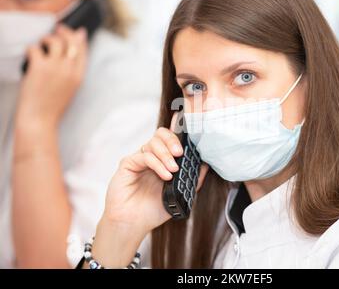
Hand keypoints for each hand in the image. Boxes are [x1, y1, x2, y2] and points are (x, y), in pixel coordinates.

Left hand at [15, 24, 87, 130]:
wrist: (39, 120)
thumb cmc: (52, 107)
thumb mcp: (70, 90)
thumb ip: (72, 72)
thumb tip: (70, 58)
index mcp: (78, 76)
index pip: (82, 49)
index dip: (78, 37)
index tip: (74, 31)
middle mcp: (69, 70)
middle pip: (70, 41)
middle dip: (63, 32)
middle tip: (56, 30)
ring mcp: (55, 68)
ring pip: (54, 41)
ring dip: (46, 39)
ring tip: (40, 45)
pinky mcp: (39, 68)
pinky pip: (35, 48)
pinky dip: (30, 49)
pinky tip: (28, 56)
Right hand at [101, 112, 208, 237]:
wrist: (132, 223)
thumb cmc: (153, 210)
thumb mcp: (179, 194)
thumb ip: (192, 178)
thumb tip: (206, 164)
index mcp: (162, 160)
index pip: (170, 139)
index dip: (178, 127)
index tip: (185, 120)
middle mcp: (151, 156)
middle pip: (161, 134)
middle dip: (173, 140)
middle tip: (180, 153)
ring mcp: (139, 158)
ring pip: (153, 142)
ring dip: (166, 154)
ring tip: (173, 170)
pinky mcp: (128, 163)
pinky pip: (144, 155)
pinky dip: (157, 164)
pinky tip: (165, 175)